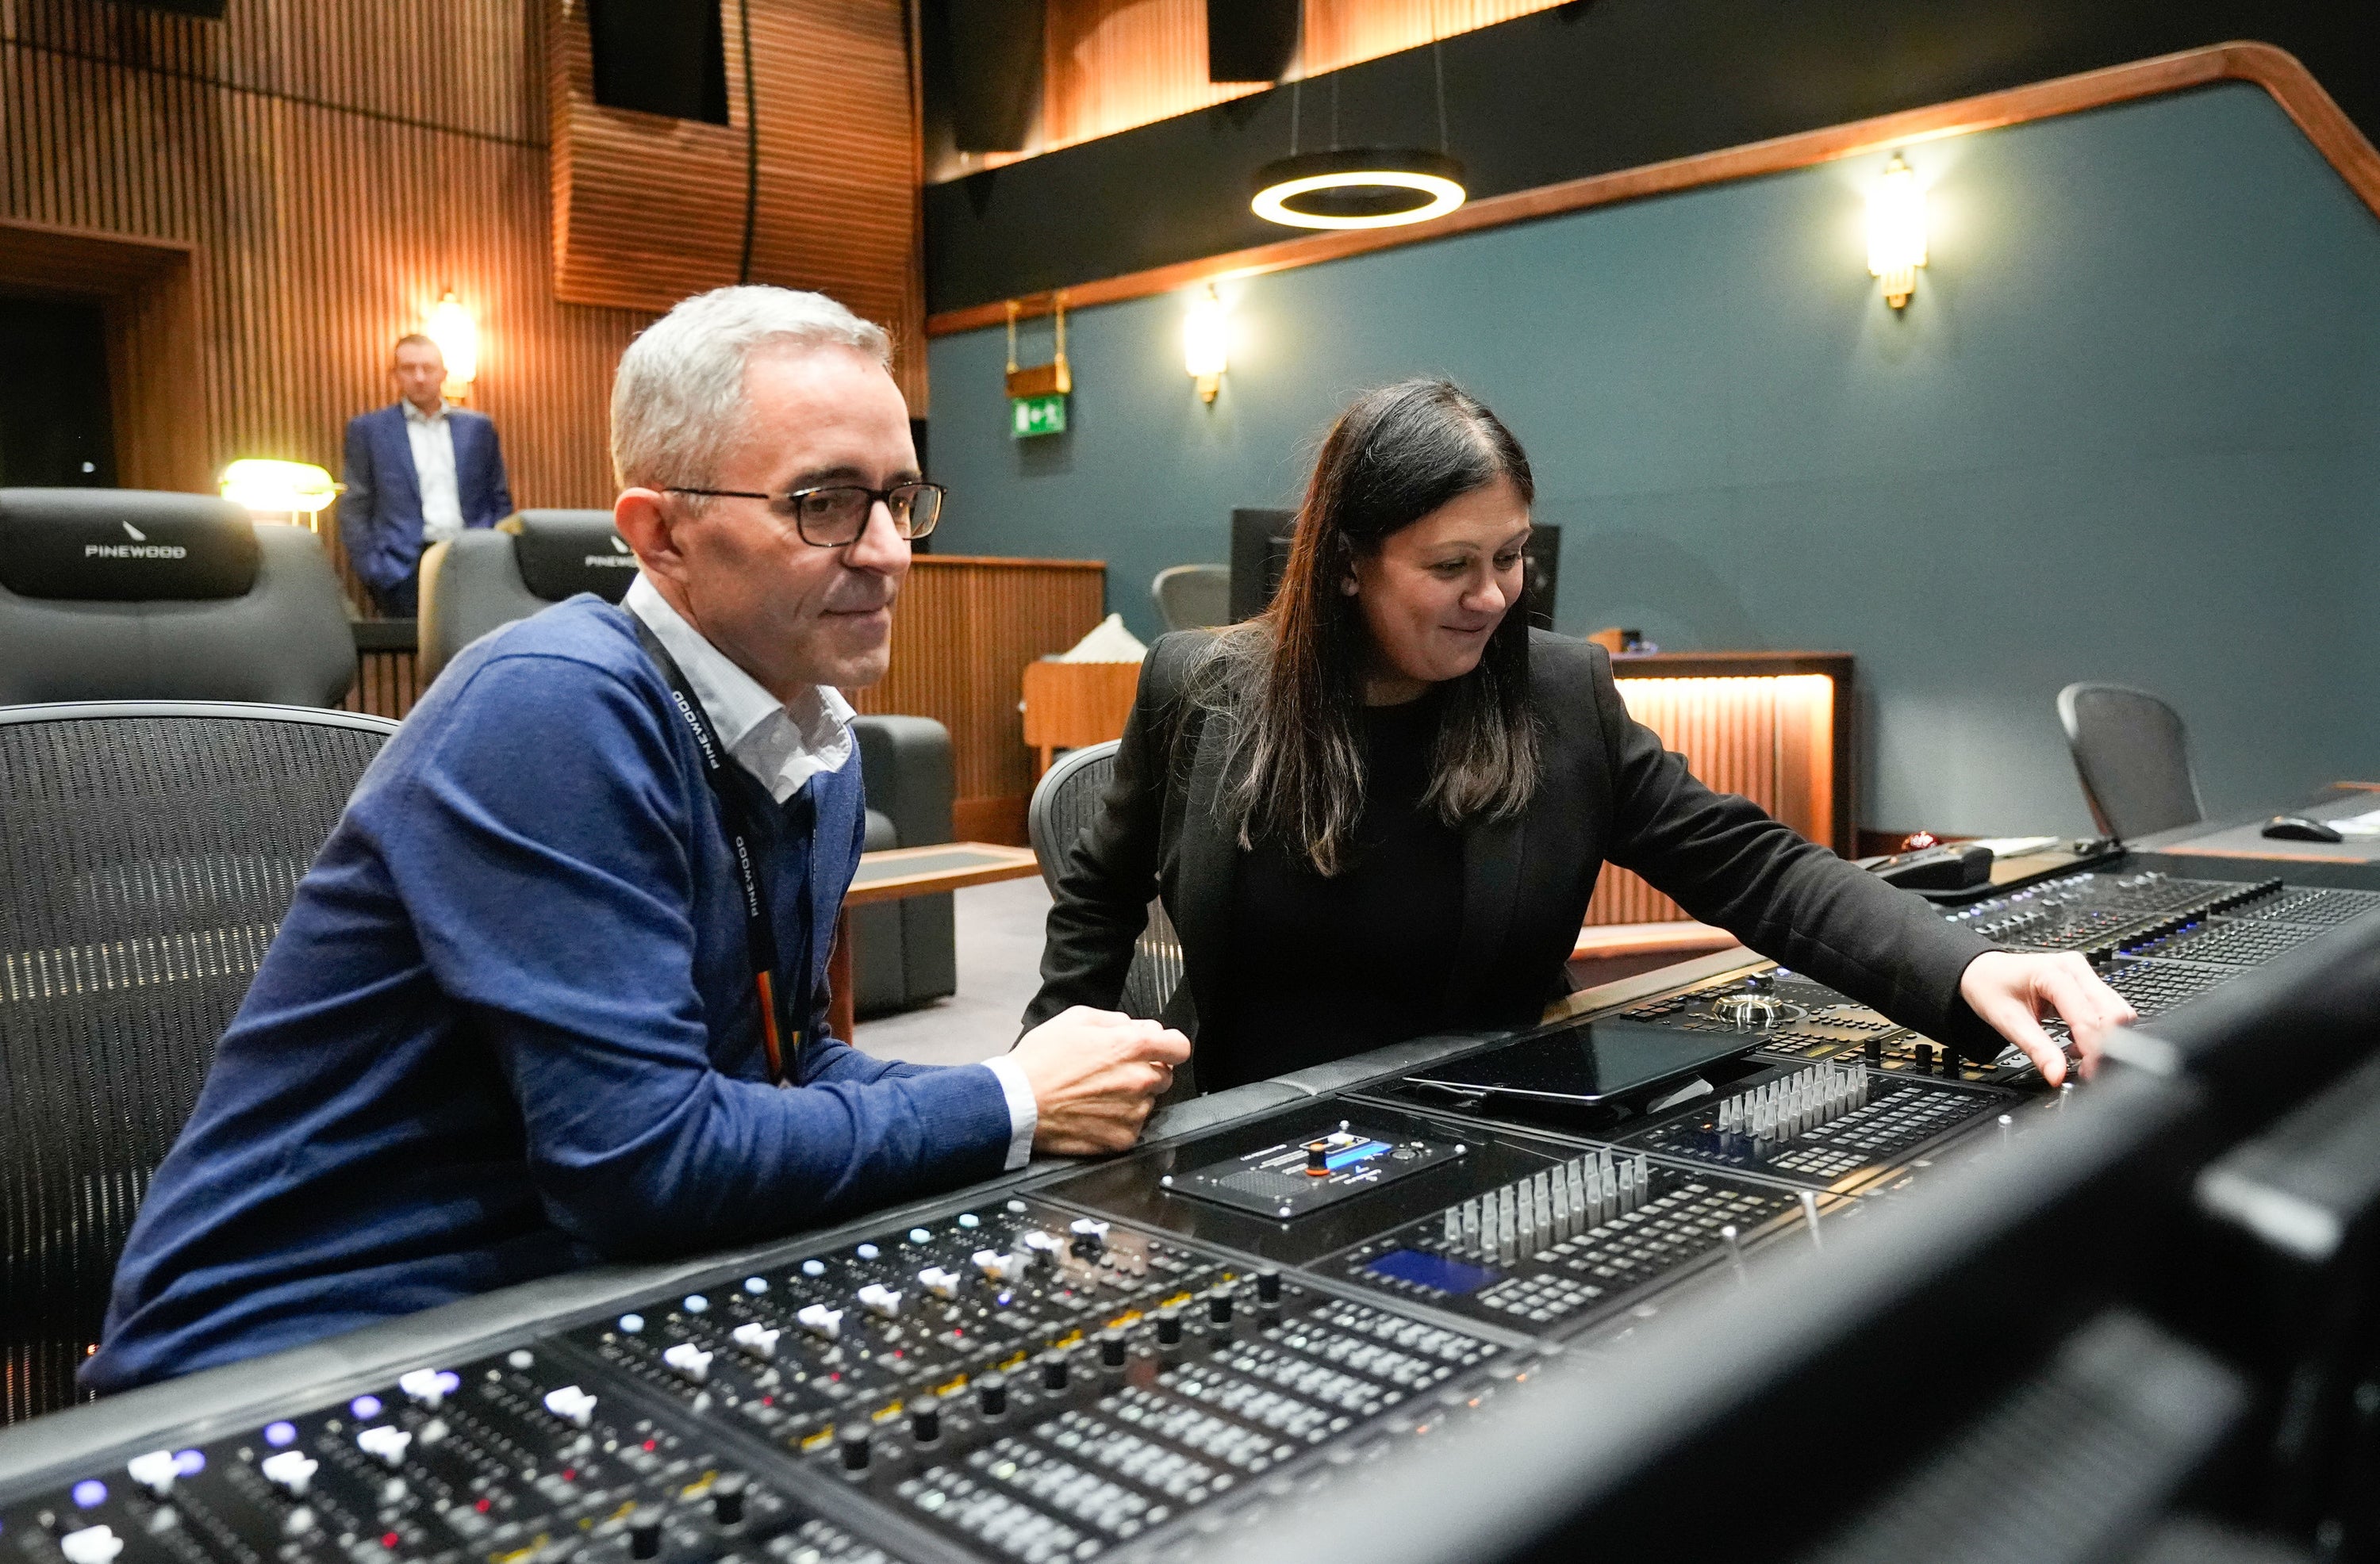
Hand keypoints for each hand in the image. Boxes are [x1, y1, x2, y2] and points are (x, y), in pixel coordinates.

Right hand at [1009, 1006, 1192, 1156]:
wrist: (1017, 1104)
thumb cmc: (1040, 1062)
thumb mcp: (1075, 1019)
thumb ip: (1115, 1020)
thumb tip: (1133, 1026)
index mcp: (1132, 1046)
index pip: (1179, 1046)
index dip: (1169, 1046)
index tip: (1160, 1049)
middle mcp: (1139, 1079)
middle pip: (1164, 1074)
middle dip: (1146, 1070)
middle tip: (1113, 1072)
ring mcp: (1133, 1112)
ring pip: (1148, 1102)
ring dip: (1131, 1097)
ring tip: (1096, 1094)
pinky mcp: (1122, 1138)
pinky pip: (1133, 1126)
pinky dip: (1118, 1121)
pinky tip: (1093, 1112)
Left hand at [1957, 950, 2136, 1085]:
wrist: (1983, 971)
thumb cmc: (1991, 987)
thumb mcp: (2008, 1021)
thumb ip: (2036, 1049)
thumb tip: (2057, 1076)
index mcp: (2053, 973)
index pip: (2087, 1017)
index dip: (2093, 1049)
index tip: (2090, 1073)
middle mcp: (2075, 969)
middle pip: (2112, 1012)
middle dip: (2105, 1045)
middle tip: (2087, 1069)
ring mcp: (2084, 974)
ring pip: (2115, 1010)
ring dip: (2104, 1038)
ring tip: (2077, 1055)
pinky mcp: (2087, 984)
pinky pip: (2106, 1009)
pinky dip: (2100, 1031)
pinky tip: (2077, 1042)